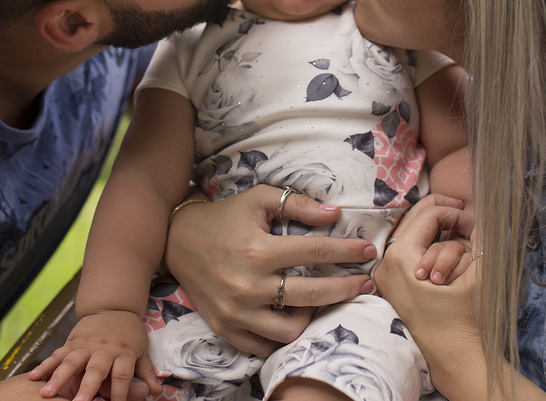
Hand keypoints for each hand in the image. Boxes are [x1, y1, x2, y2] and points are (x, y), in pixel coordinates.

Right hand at [26, 311, 159, 400]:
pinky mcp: (72, 342)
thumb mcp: (141, 350)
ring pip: (71, 361)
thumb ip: (146, 372)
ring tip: (46, 393)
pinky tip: (33, 376)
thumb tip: (156, 392)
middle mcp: (103, 349)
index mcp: (123, 351)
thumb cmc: (129, 334)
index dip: (119, 392)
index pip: (122, 375)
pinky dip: (45, 365)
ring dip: (59, 377)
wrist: (113, 307)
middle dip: (87, 387)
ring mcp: (85, 345)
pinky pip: (57, 355)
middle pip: (95, 369)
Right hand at [163, 185, 377, 356]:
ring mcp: (237, 311)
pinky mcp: (225, 327)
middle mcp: (249, 284)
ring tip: (320, 302)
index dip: (348, 251)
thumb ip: (298, 205)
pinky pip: (263, 346)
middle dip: (347, 288)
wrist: (177, 240)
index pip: (316, 252)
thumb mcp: (259, 199)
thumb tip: (335, 214)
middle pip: (313, 294)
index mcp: (259, 250)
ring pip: (290, 329)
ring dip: (312, 317)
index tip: (368, 250)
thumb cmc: (225, 217)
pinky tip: (293, 319)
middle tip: (366, 282)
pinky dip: (281, 336)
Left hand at [375, 198, 483, 395]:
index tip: (474, 224)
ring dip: (435, 230)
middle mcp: (386, 263)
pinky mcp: (392, 285)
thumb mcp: (477, 272)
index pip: (429, 214)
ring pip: (410, 234)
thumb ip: (479, 237)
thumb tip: (481, 212)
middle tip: (464, 216)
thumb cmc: (467, 318)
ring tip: (458, 235)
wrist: (454, 359)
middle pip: (414, 219)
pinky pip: (407, 252)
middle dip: (443, 214)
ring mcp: (386, 275)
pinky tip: (445, 248)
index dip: (455, 214)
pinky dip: (427, 245)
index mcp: (402, 256)